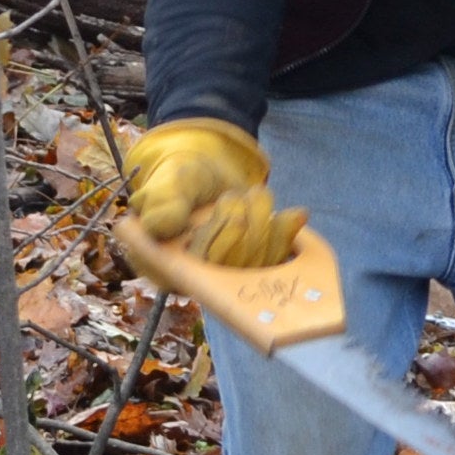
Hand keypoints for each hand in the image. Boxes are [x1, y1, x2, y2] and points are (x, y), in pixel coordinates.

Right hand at [120, 116, 303, 270]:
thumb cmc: (182, 180)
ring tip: (259, 193)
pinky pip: (273, 262)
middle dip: (244, 227)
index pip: (196, 265)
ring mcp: (227, 278)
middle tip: (243, 194)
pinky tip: (297, 214)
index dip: (221, 243)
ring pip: (254, 265)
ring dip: (263, 224)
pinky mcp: (253, 271)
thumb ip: (164, 204)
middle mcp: (196, 278)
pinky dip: (285, 236)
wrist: (208, 177)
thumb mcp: (169, 184)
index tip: (238, 218)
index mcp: (164, 264)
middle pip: (229, 267)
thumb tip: (157, 227)